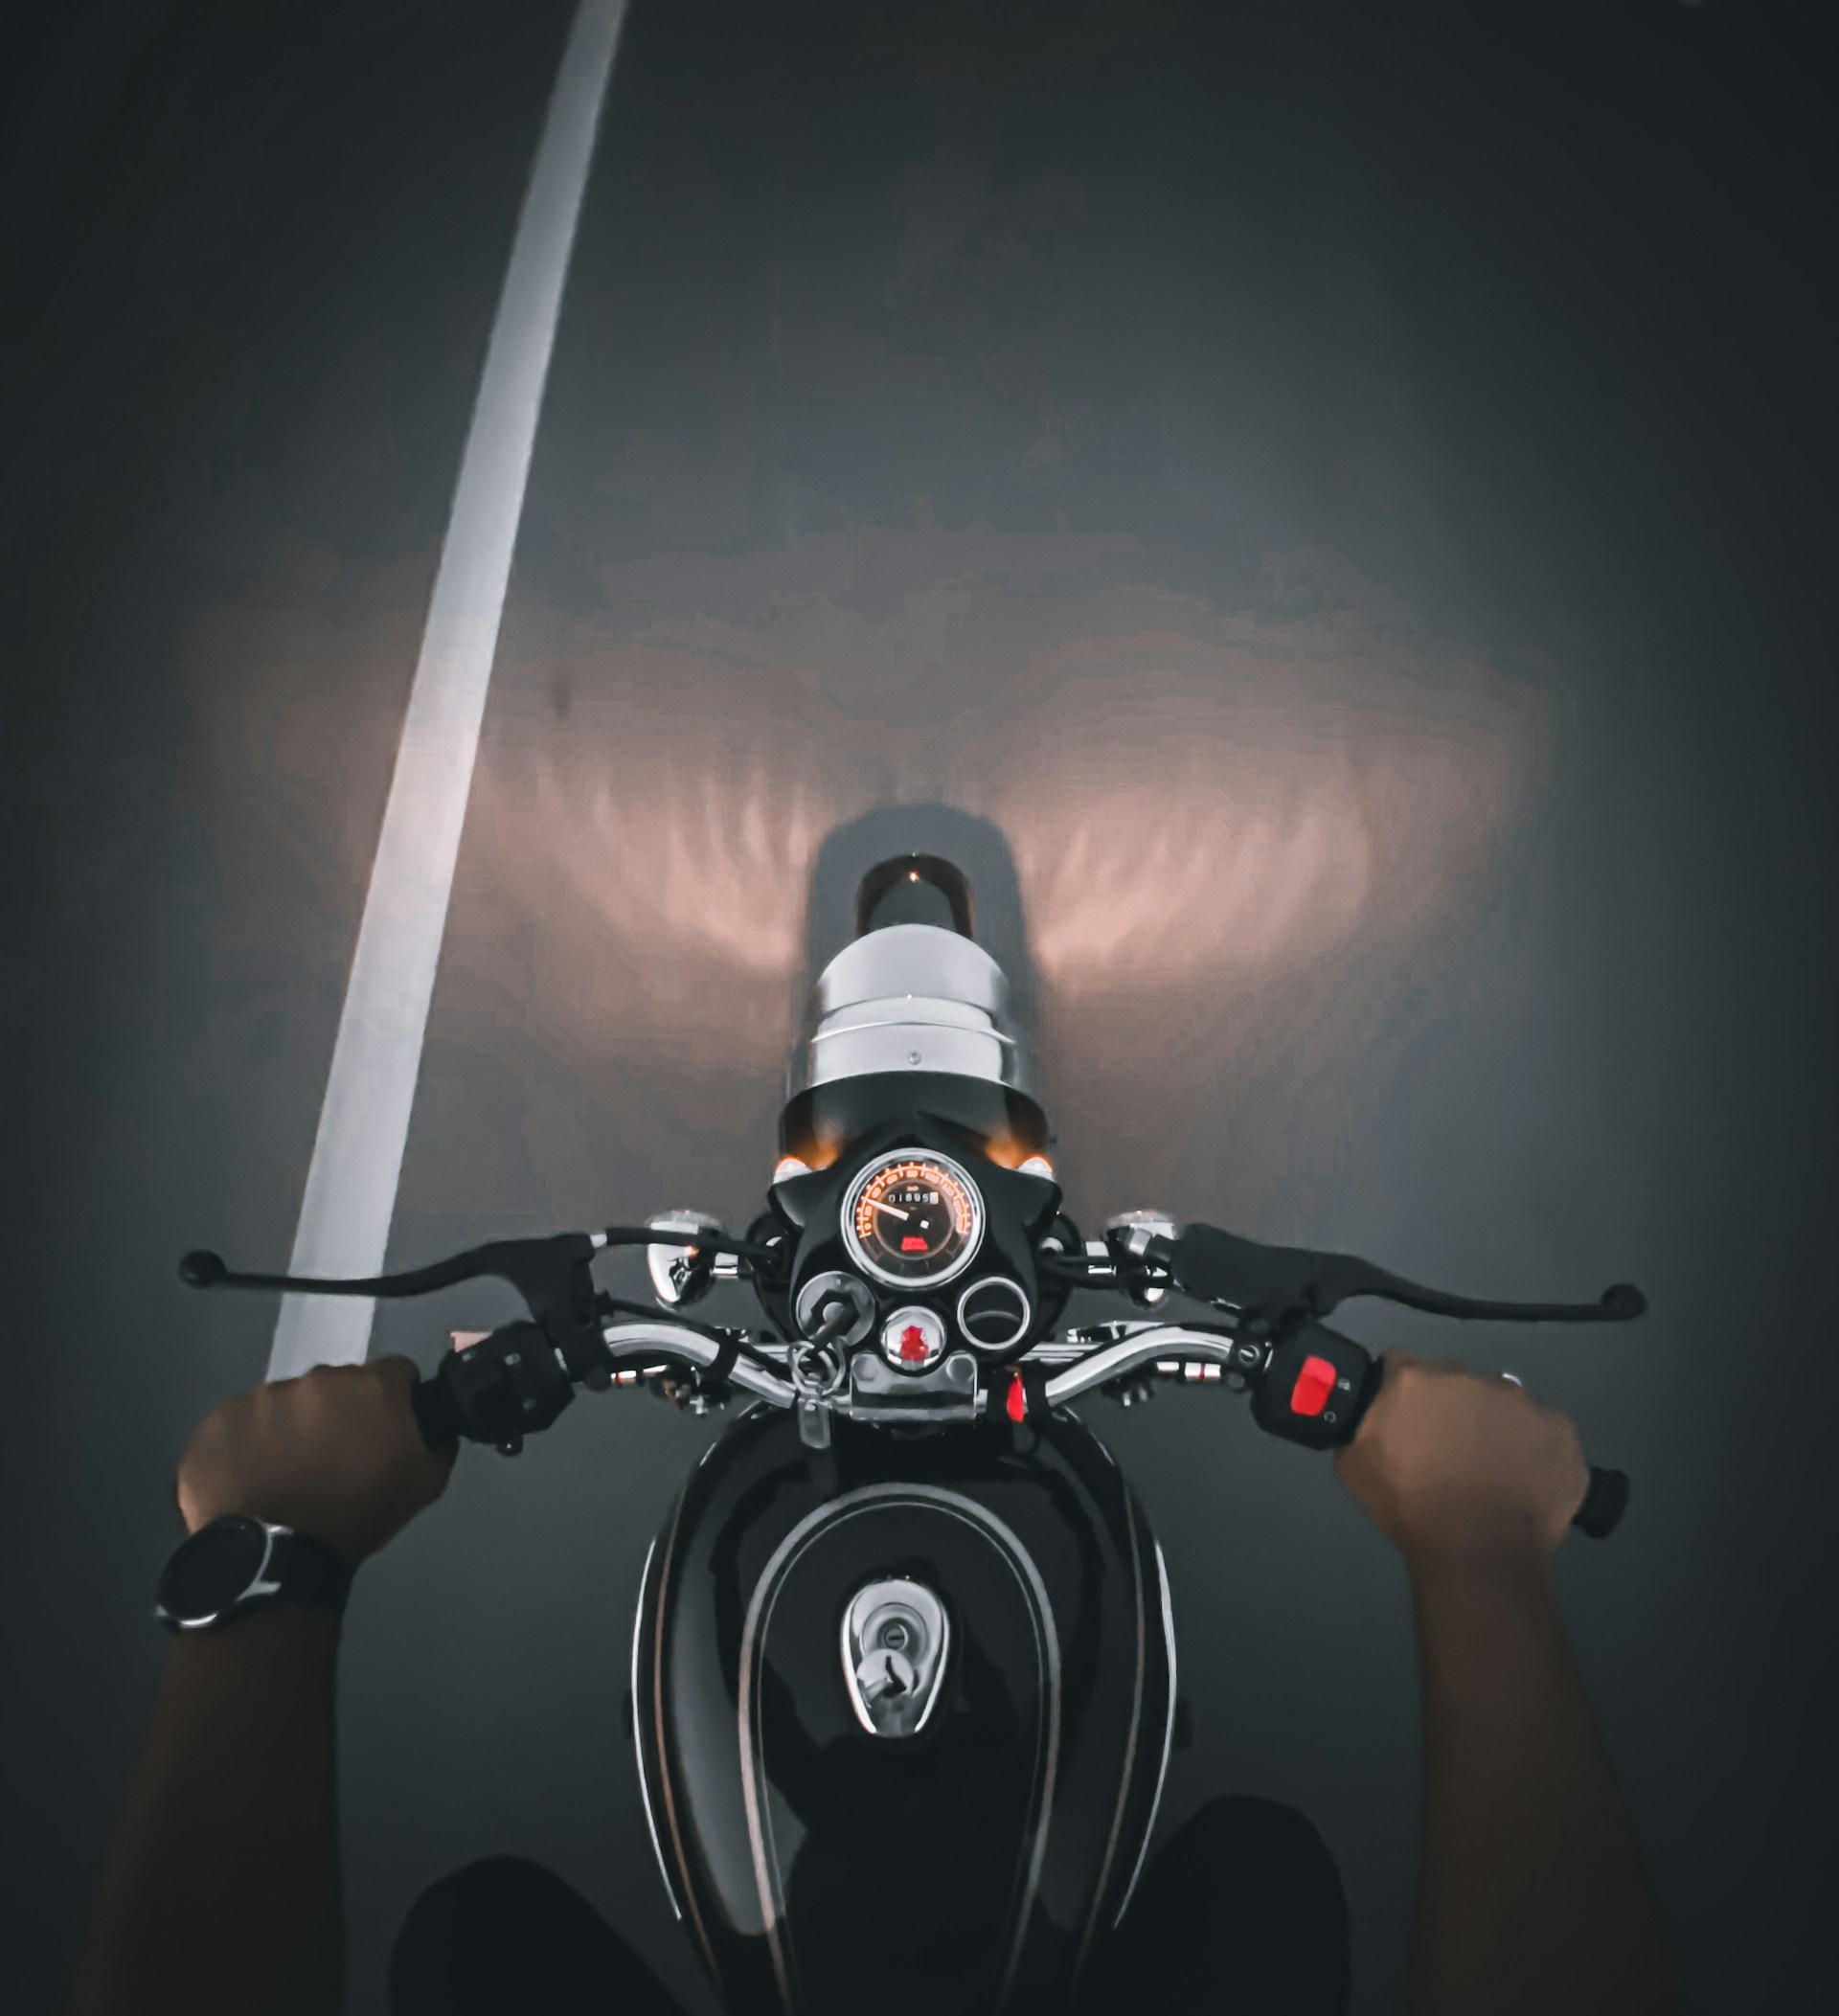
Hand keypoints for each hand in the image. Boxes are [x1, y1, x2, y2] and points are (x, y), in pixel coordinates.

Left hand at [175, 1357, 455, 1566]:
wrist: (276, 1553)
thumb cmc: (356, 1516)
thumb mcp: (424, 1486)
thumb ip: (439, 1445)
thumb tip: (437, 1431)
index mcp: (370, 1387)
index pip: (396, 1373)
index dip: (396, 1399)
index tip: (385, 1429)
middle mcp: (316, 1379)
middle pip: (335, 1387)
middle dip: (338, 1414)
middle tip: (334, 1460)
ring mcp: (261, 1397)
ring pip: (284, 1404)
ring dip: (290, 1428)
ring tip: (286, 1475)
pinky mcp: (218, 1420)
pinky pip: (238, 1425)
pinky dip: (244, 1446)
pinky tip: (250, 1479)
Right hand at [1334, 1350, 1589, 1573]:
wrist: (1479, 1550)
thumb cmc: (1410, 1509)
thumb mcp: (1353, 1466)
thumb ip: (1361, 1425)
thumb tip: (1373, 1414)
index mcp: (1415, 1379)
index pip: (1400, 1364)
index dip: (1399, 1390)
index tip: (1404, 1417)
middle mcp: (1469, 1376)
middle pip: (1454, 1379)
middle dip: (1448, 1405)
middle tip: (1447, 1450)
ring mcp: (1521, 1399)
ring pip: (1501, 1400)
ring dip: (1492, 1422)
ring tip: (1490, 1469)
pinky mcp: (1559, 1426)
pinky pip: (1541, 1428)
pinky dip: (1532, 1446)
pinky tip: (1523, 1478)